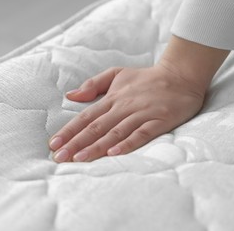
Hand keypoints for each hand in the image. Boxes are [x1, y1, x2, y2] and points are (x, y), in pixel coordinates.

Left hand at [48, 35, 228, 162]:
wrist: (180, 75)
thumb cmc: (145, 78)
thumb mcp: (116, 74)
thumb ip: (93, 85)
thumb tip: (70, 95)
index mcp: (112, 98)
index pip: (86, 116)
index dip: (69, 130)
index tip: (54, 144)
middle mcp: (124, 107)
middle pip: (96, 127)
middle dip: (76, 143)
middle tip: (60, 157)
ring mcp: (141, 114)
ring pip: (115, 132)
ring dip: (96, 146)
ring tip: (79, 159)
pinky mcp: (159, 121)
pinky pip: (141, 134)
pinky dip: (127, 143)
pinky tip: (114, 153)